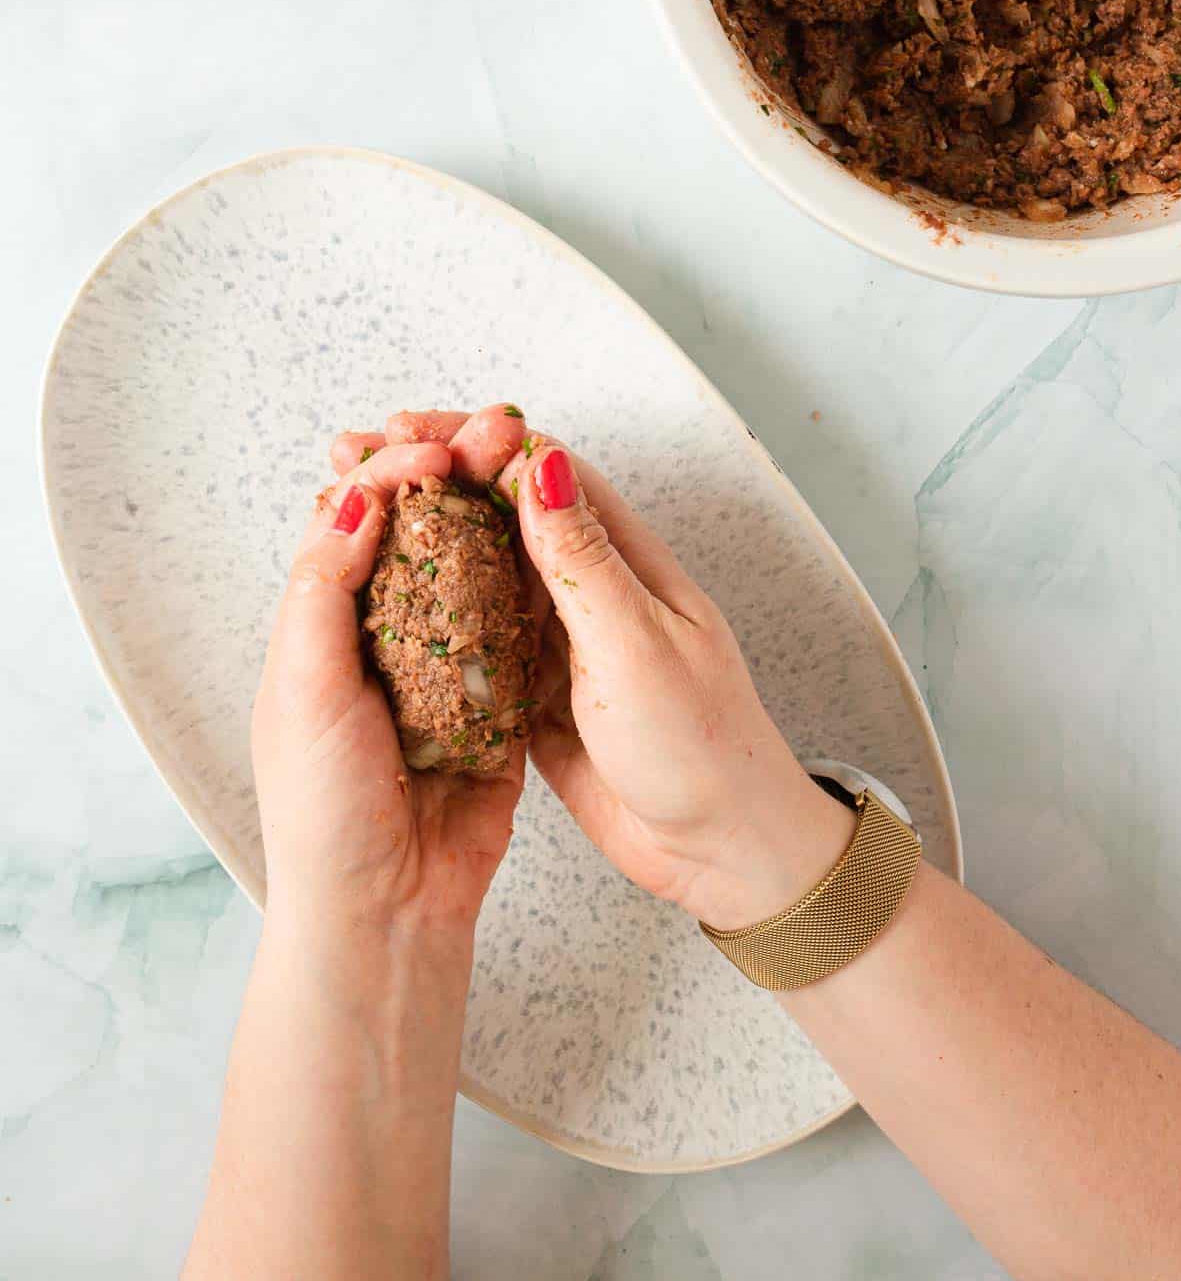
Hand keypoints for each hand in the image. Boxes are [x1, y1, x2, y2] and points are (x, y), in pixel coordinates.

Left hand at [254, 403, 530, 947]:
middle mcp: (385, 638)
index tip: (432, 446)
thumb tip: (355, 498)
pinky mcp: (499, 705)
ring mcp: (447, 668)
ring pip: (478, 573)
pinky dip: (536, 590)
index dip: (393, 473)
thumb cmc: (324, 811)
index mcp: (323, 627)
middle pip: (425, 534)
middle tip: (497, 431)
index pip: (356, 522)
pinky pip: (521, 636)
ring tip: (530, 467)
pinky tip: (556, 542)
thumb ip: (325, 588)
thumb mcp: (302, 687)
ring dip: (502, 517)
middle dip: (458, 475)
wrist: (385, 913)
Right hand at [371, 417, 851, 929]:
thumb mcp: (638, 646)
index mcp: (625, 560)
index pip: (541, 470)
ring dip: (422, 541)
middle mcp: (590, 589)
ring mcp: (561, 641)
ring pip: (480, 573)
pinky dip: (432, 619)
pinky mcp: (536, 693)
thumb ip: (584, 560)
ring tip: (352, 518)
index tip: (407, 433)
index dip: (473, 440)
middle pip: (499, 513)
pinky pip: (476, 643)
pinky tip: (382, 606)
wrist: (723, 851)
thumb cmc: (703, 746)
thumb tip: (539, 463)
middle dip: (432, 480)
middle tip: (357, 459)